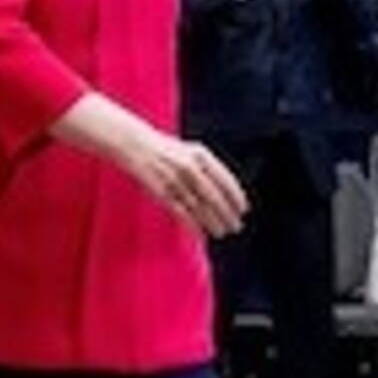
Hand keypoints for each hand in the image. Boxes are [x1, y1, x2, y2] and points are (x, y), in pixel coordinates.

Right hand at [131, 133, 249, 238]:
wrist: (134, 143)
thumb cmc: (163, 148)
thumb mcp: (189, 150)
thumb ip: (206, 167)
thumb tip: (225, 190)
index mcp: (201, 154)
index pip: (225, 179)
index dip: (236, 196)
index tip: (243, 209)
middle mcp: (191, 167)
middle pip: (214, 196)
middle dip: (227, 214)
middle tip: (236, 226)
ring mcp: (176, 180)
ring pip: (200, 207)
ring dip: (213, 222)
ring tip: (222, 232)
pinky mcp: (162, 192)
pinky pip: (182, 213)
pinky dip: (194, 226)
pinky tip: (202, 234)